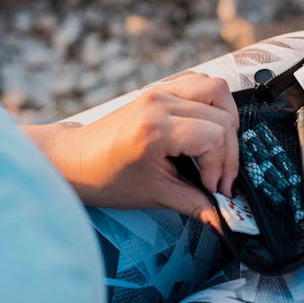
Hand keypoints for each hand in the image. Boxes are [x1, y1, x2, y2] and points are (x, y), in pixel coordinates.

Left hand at [44, 72, 238, 221]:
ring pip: (215, 89)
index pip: (214, 136)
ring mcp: (159, 91)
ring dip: (227, 119)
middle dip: (228, 152)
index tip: (213, 188)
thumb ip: (194, 204)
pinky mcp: (158, 89)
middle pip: (221, 115)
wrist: (75, 160)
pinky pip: (199, 83)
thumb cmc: (106, 178)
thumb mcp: (155, 195)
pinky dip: (212, 103)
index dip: (221, 166)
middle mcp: (160, 103)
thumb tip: (224, 219)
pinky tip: (207, 128)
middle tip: (219, 178)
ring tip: (219, 149)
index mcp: (156, 128)